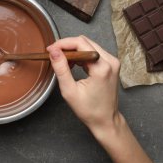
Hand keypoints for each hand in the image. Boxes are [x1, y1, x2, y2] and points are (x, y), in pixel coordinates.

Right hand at [47, 36, 157, 162]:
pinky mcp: (111, 64)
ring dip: (74, 50)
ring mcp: (112, 62)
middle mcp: (110, 61)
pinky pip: (93, 52)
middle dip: (67, 46)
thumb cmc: (89, 110)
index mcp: (102, 67)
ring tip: (63, 62)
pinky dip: (81, 55)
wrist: (105, 120)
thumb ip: (61, 68)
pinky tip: (73, 64)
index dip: (62, 44)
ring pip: (88, 45)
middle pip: (85, 42)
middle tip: (53, 55)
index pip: (80, 43)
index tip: (50, 50)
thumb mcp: (69, 91)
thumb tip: (53, 51)